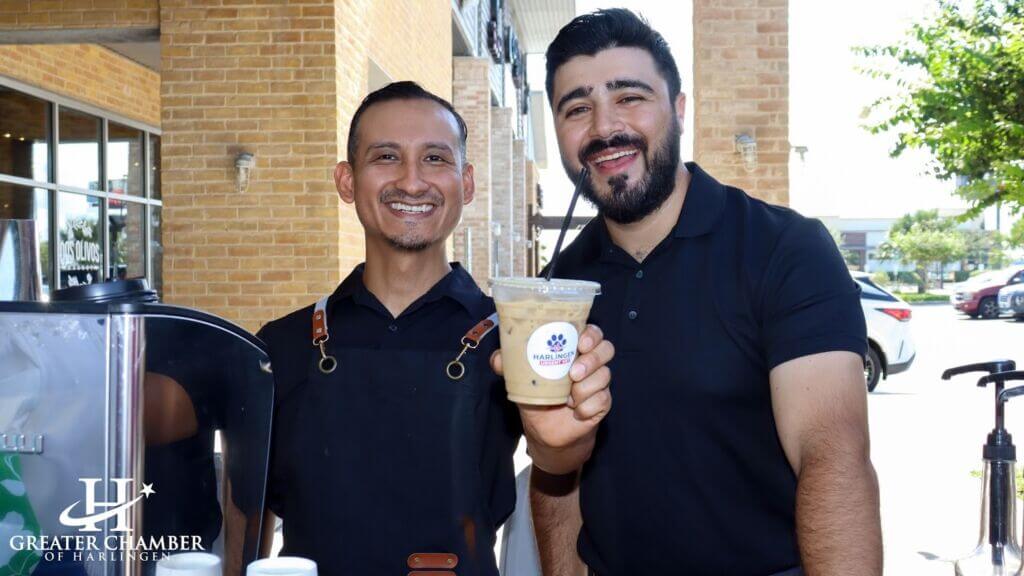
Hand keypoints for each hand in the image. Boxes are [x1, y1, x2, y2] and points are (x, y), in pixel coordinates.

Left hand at [492, 325, 613, 469]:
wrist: (546, 431)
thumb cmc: (536, 396)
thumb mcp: (520, 379)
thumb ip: (509, 365)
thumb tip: (498, 359)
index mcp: (573, 350)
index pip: (592, 332)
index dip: (591, 334)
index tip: (580, 343)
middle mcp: (590, 362)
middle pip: (606, 349)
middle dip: (591, 360)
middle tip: (573, 373)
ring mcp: (598, 383)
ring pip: (604, 376)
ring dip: (585, 388)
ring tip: (569, 398)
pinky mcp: (603, 403)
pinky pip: (602, 400)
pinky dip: (587, 407)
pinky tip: (576, 411)